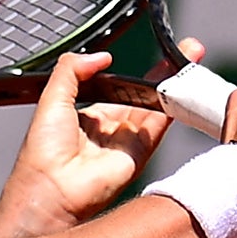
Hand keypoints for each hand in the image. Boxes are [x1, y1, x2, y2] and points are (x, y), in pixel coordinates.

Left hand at [0, 40, 205, 237]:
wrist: (51, 189)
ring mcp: (126, 142)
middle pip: (141, 94)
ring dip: (175, 82)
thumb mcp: (52, 98)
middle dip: (164, 72)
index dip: (133, 70)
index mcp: (85, 116)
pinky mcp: (140, 154)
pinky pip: (160, 124)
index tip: (149, 51)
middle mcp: (108, 129)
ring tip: (194, 55)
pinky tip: (186, 83)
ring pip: (155, 106)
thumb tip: (102, 56)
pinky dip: (175, 104)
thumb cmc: (42, 150)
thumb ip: (72, 70)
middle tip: (187, 48)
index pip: (115, 86)